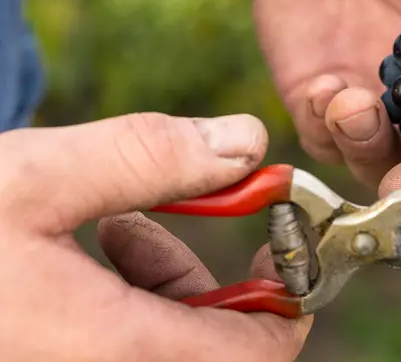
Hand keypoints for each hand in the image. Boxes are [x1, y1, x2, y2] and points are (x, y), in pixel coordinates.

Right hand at [0, 113, 310, 360]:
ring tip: (118, 225)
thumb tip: (247, 139)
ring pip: (169, 349)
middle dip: (213, 282)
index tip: (281, 239)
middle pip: (215, 353)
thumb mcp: (35, 178)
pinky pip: (126, 349)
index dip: (288, 297)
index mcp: (110, 355)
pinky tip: (89, 251)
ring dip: (165, 285)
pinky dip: (128, 302)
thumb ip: (152, 156)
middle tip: (186, 217)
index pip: (257, 354)